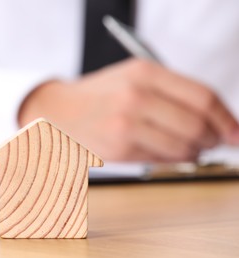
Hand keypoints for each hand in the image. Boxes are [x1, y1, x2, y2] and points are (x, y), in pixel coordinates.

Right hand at [18, 59, 238, 161]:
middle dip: (213, 138)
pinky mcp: (117, 149)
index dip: (227, 117)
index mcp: (144, 72)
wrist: (60, 111)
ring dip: (194, 152)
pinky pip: (161, 159)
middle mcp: (134, 96)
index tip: (235, 131)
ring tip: (191, 148)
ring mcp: (124, 124)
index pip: (202, 96)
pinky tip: (167, 152)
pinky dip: (172, 159)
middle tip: (213, 141)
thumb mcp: (136, 78)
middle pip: (196, 124)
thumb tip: (216, 121)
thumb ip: (175, 94)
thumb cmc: (101, 95)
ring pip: (182, 147)